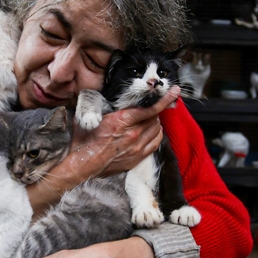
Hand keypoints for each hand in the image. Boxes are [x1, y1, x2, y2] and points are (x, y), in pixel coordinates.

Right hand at [26, 86, 179, 215]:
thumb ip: (102, 105)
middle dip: (156, 110)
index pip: (151, 108)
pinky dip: (156, 135)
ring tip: (149, 119)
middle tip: (152, 106)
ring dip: (155, 122)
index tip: (175, 91)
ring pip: (156, 130)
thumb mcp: (92, 117)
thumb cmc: (84, 141)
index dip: (165, 99)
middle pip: (155, 118)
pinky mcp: (136, 158)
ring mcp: (136, 148)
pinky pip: (154, 143)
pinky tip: (153, 132)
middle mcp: (133, 134)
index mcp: (122, 121)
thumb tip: (101, 96)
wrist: (82, 165)